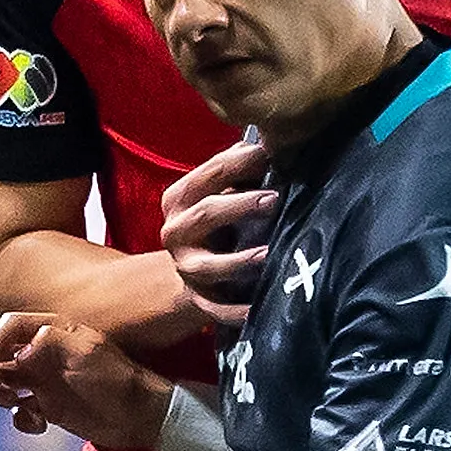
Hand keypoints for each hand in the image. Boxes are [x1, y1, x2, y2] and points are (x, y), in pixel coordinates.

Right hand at [0, 312, 171, 448]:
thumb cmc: (117, 379)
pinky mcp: (47, 405)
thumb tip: (18, 351)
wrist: (138, 415)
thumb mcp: (87, 352)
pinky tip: (37, 423)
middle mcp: (43, 353)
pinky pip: (18, 409)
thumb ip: (51, 342)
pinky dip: (19, 417)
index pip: (11, 325)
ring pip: (3, 380)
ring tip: (12, 403)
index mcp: (54, 332)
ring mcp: (44, 379)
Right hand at [159, 139, 275, 328]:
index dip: (241, 162)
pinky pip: (217, 309)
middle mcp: (175, 232)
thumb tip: (273, 138)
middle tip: (275, 200)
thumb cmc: (216, 222)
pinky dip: (236, 312)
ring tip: (268, 254)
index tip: (272, 153)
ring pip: (209, 266)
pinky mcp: (198, 300)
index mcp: (178, 199)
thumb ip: (238, 172)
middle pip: (206, 214)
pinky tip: (256, 308)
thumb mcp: (218, 193)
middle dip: (240, 206)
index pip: (209, 174)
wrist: (192, 271)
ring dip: (239, 261)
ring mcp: (186, 269)